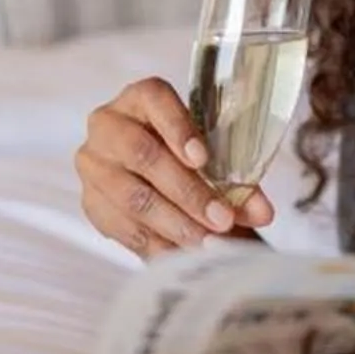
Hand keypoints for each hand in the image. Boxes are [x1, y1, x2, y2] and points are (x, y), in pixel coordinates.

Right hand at [75, 76, 274, 258]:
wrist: (157, 179)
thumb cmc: (188, 158)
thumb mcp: (215, 159)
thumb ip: (239, 181)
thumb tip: (262, 212)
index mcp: (140, 98)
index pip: (153, 100)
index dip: (177, 128)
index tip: (203, 158)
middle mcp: (108, 125)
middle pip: (143, 155)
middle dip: (188, 192)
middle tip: (223, 218)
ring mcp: (94, 165)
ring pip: (133, 197)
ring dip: (176, 224)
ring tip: (209, 242)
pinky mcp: (92, 203)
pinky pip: (125, 228)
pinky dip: (159, 245)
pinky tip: (185, 255)